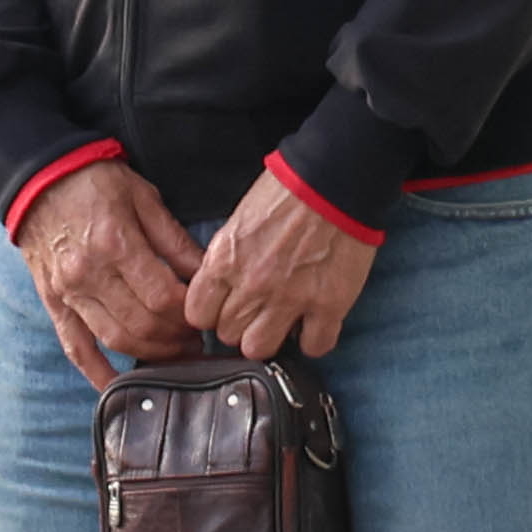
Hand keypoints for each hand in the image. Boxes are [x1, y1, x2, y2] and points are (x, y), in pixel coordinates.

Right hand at [14, 165, 199, 391]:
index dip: (190, 314)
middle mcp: (89, 273)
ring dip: (150, 353)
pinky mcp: (54, 301)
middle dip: (177, 338)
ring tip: (173, 352)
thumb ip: (175, 241)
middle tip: (196, 338)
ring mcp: (68, 291)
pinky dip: (96, 372)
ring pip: (115, 339)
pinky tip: (118, 386)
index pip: (163, 297)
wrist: (38, 178)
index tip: (205, 314)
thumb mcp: (144, 198)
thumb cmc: (92, 182)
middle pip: (143, 323)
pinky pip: (75, 346)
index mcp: (115, 244)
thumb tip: (208, 274)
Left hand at [184, 170, 379, 365]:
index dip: (210, 314)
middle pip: (228, 336)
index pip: (198, 315)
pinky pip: (313, 347)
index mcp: (224, 262)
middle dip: (239, 326)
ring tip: (281, 323)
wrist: (333, 182)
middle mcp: (252, 286)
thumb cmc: (285, 194)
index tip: (222, 308)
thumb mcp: (237, 222)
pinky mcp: (329, 305)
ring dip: (270, 338)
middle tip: (255, 312)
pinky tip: (313, 325)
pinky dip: (313, 341)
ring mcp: (290, 299)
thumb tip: (220, 289)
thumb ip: (225, 259)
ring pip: (261, 349)